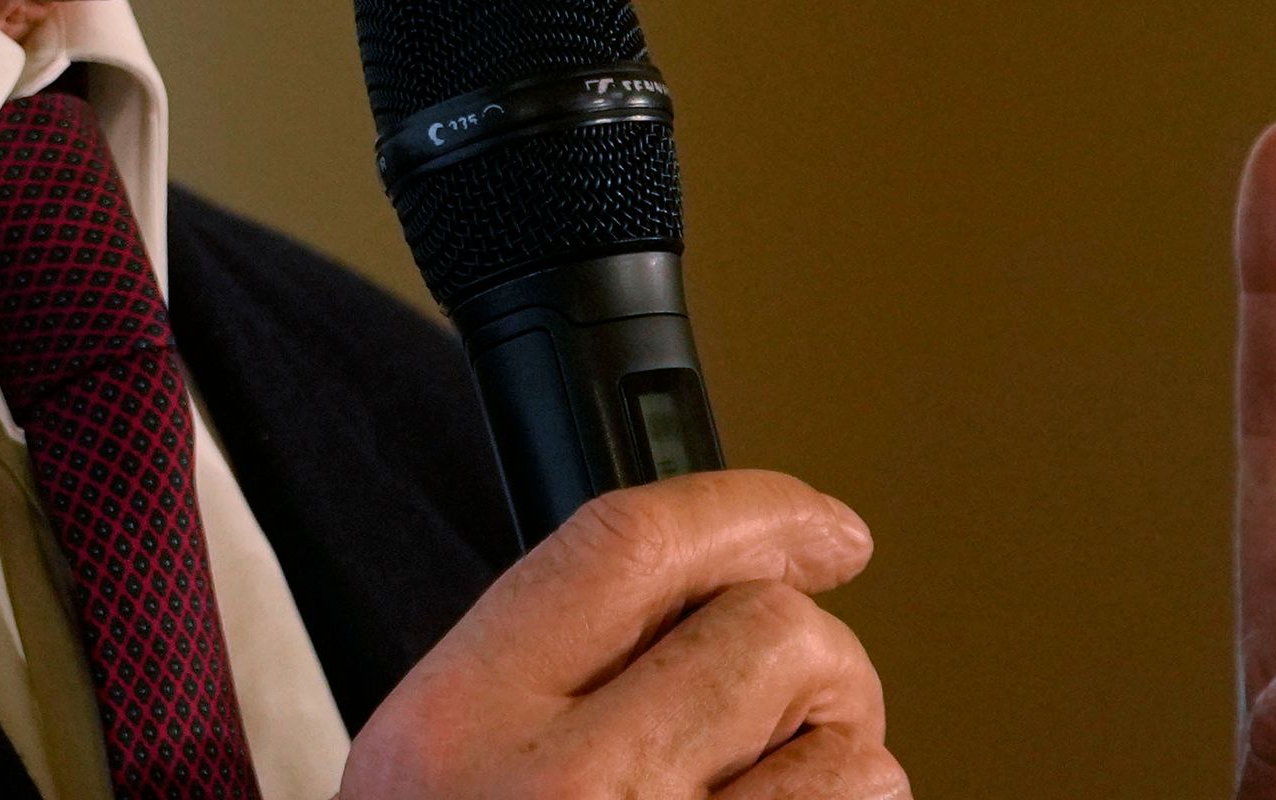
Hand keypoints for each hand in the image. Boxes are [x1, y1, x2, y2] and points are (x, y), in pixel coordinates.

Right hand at [342, 470, 904, 797]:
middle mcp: (558, 792)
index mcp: (452, 727)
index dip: (752, 504)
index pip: (629, 542)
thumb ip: (532, 678)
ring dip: (842, 757)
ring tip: (785, 793)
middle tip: (792, 711)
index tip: (820, 522)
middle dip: (810, 661)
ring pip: (846, 741)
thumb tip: (696, 587)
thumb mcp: (429, 778)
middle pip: (764, 631)